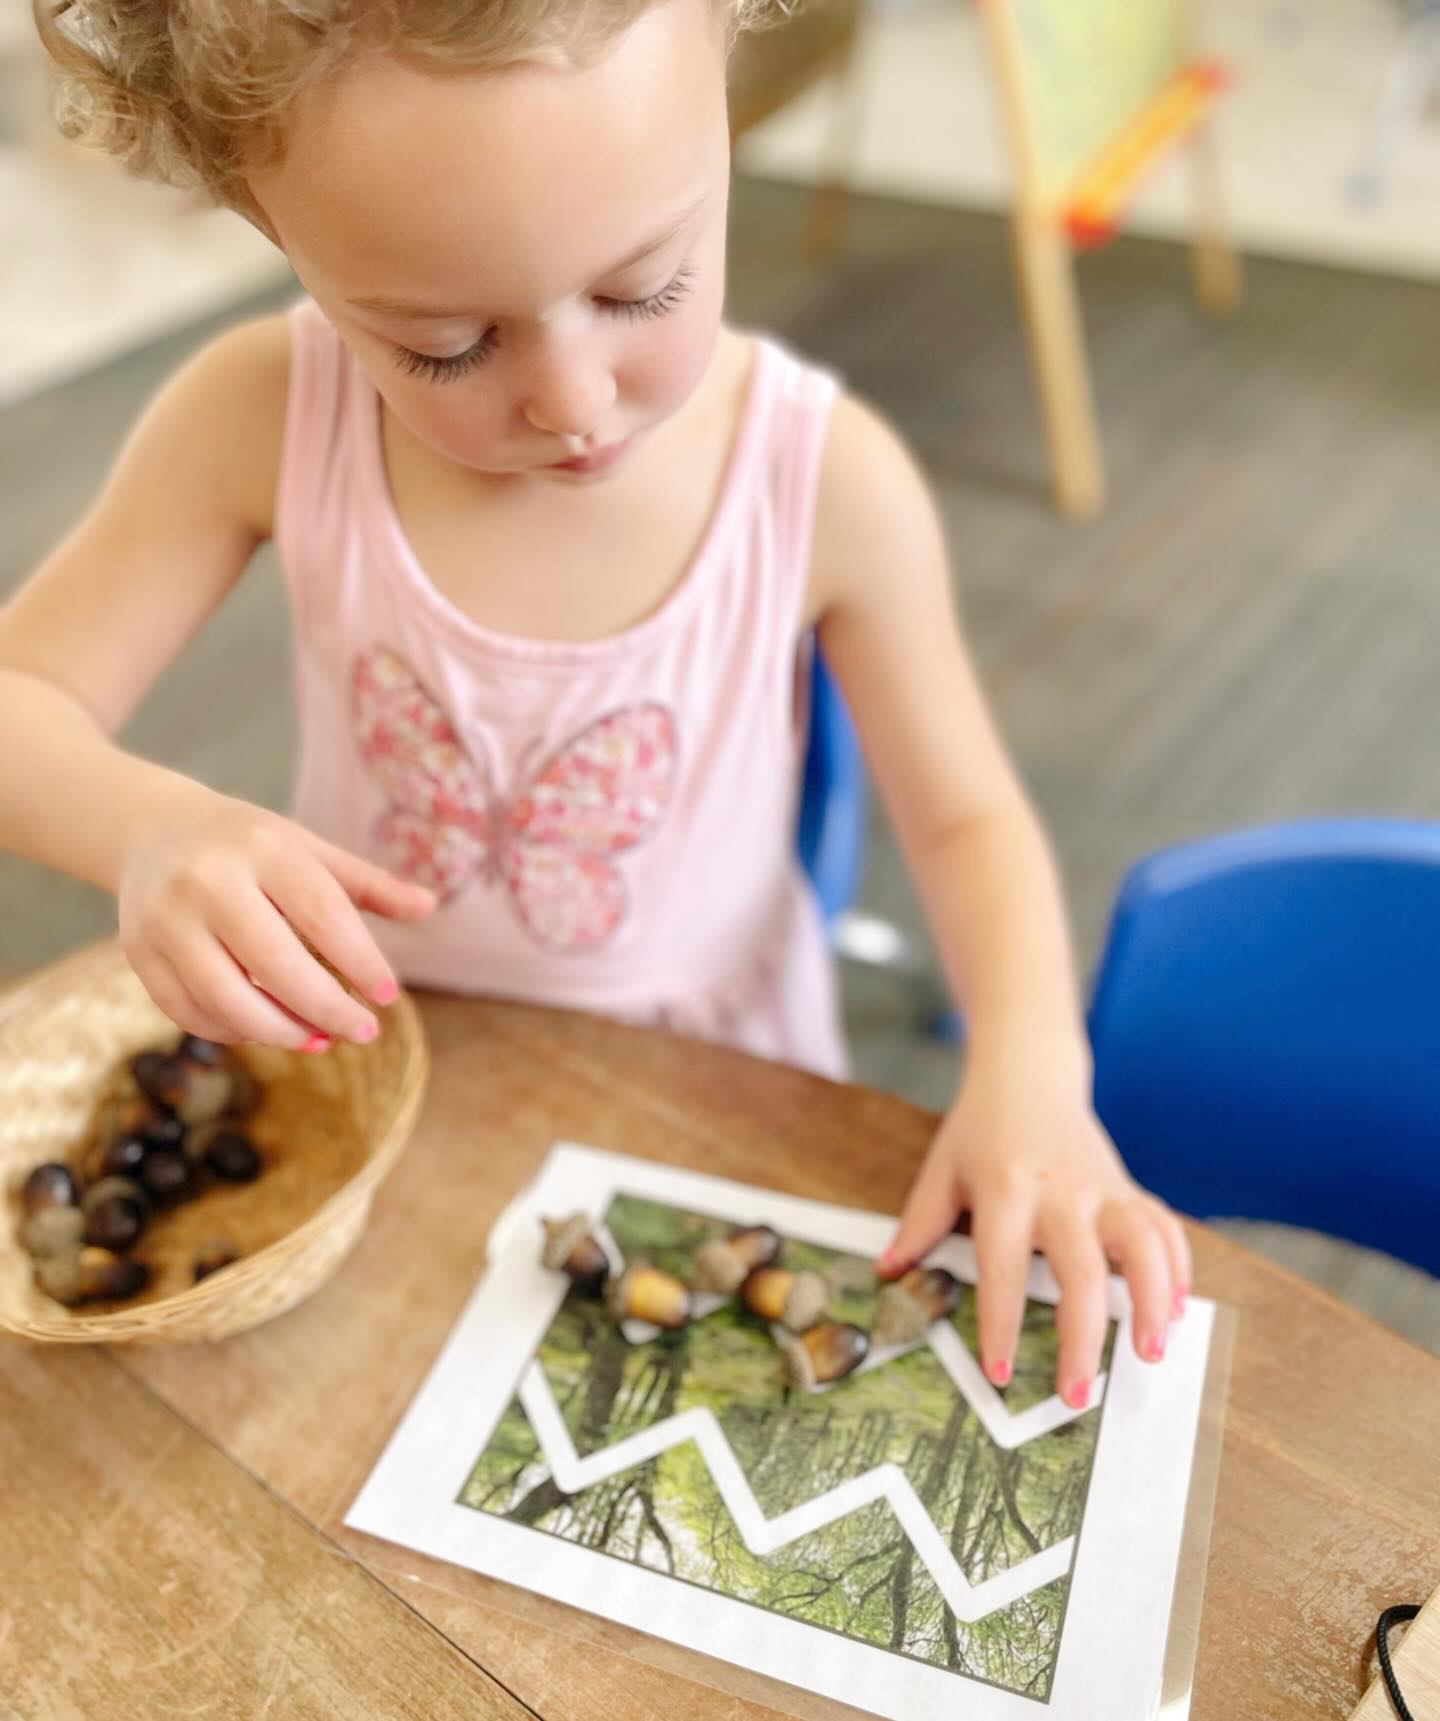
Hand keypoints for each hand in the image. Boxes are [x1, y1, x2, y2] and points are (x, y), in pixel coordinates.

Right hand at [117, 783, 434, 1049]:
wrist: (152, 828)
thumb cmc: (249, 844)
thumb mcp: (309, 849)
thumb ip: (368, 883)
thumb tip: (430, 906)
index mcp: (262, 846)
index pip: (323, 915)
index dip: (360, 962)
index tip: (387, 996)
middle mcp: (208, 879)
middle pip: (275, 964)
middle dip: (326, 1008)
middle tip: (363, 1032)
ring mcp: (165, 918)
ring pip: (226, 998)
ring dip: (280, 1031)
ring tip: (318, 1039)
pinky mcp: (138, 951)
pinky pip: (189, 1010)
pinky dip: (232, 1031)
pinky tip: (267, 1031)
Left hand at [876, 1039, 1190, 1407]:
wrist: (1027, 1071)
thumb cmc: (980, 1128)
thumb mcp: (941, 1170)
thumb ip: (918, 1224)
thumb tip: (887, 1273)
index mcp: (1006, 1190)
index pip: (1003, 1268)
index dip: (1002, 1324)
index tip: (1001, 1373)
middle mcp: (1059, 1191)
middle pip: (1081, 1272)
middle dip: (1082, 1340)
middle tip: (1077, 1395)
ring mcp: (1101, 1188)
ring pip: (1141, 1247)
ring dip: (1152, 1302)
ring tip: (1150, 1352)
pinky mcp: (1128, 1187)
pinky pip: (1163, 1229)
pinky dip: (1178, 1269)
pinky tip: (1177, 1310)